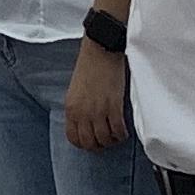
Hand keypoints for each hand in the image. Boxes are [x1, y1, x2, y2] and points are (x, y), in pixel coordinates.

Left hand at [62, 37, 129, 151]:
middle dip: (99, 145)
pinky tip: (124, 130)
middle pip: (90, 143)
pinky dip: (122, 134)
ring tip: (117, 134)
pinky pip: (118, 131)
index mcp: (71, 108)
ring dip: (112, 140)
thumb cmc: (89, 66)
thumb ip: (79, 109)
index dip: (85, 144)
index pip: (74, 138)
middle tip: (107, 139)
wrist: (101, 50)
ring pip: (105, 139)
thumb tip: (86, 124)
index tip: (93, 140)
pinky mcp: (113, 107)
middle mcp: (82, 113)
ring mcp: (98, 111)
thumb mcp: (76, 90)